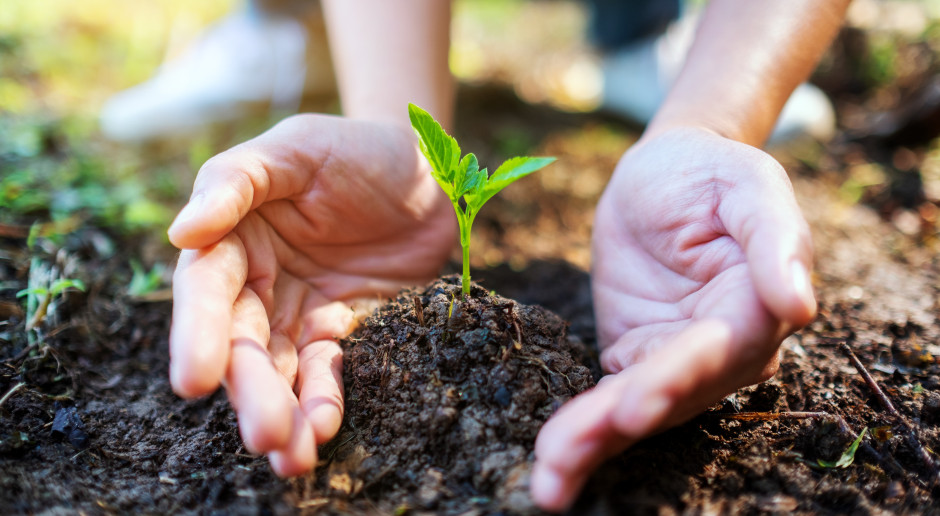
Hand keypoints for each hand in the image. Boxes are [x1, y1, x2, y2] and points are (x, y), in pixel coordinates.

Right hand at [167, 114, 454, 474]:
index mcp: (234, 241)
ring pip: (284, 372)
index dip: (198, 335)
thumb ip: (236, 182)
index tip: (194, 380)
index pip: (206, 292)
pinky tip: (325, 431)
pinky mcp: (347, 331)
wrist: (424, 169)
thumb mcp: (294, 148)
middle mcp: (261, 286)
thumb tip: (182, 233)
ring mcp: (303, 313)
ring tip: (294, 456)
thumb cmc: (352, 148)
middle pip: (245, 345)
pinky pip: (332, 372)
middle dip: (251, 392)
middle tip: (264, 434)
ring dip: (286, 414)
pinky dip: (326, 402)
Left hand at [530, 127, 816, 510]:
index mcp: (754, 308)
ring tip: (551, 477)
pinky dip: (580, 427)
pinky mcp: (633, 353)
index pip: (716, 352)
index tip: (634, 405)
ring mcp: (672, 355)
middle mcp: (719, 347)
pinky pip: (608, 395)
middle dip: (618, 424)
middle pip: (671, 394)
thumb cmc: (713, 174)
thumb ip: (775, 239)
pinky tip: (552, 460)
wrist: (664, 171)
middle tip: (566, 454)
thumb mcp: (748, 185)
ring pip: (637, 406)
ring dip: (593, 442)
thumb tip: (799, 305)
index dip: (675, 379)